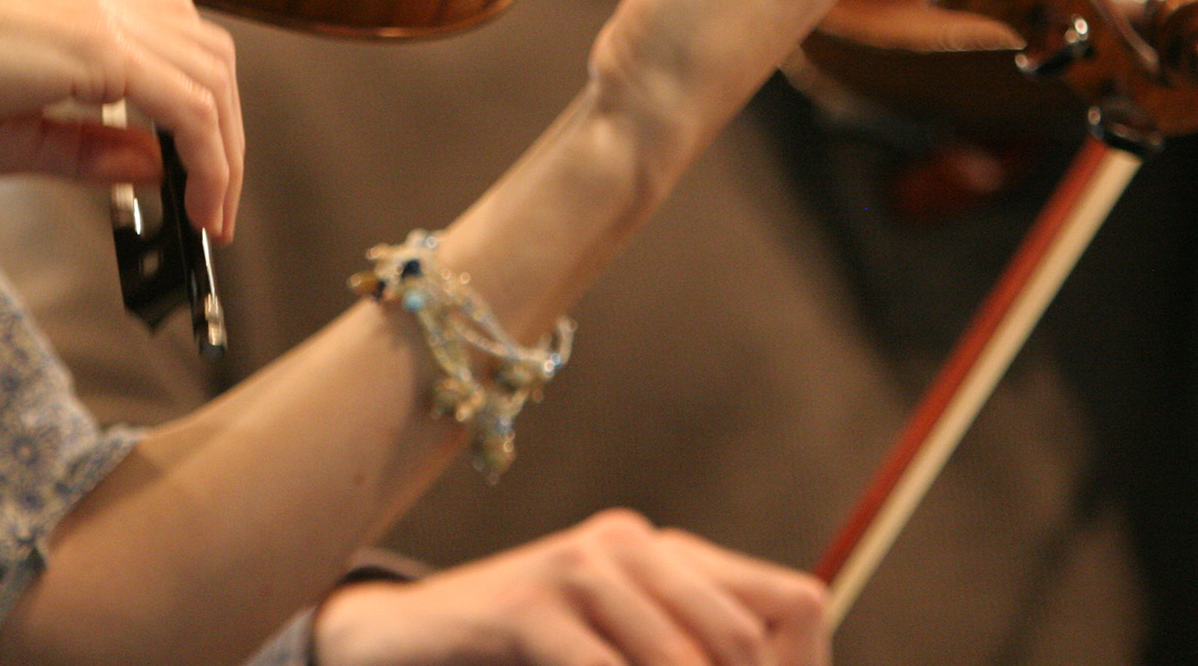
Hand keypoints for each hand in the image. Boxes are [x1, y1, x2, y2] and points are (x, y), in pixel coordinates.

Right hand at [0, 0, 242, 238]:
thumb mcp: (16, 134)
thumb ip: (93, 150)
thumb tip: (159, 166)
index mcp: (78, 14)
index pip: (177, 50)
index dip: (204, 114)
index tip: (200, 178)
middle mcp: (100, 5)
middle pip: (211, 59)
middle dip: (228, 134)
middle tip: (216, 200)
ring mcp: (104, 19)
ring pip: (214, 77)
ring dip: (226, 150)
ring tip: (211, 210)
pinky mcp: (98, 47)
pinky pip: (189, 105)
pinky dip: (209, 156)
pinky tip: (197, 198)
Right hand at [313, 511, 828, 665]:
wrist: (401, 640)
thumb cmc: (522, 660)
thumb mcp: (616, 655)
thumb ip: (679, 654)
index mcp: (671, 555)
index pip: (796, 604)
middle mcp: (635, 544)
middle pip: (744, 639)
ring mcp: (579, 566)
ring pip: (681, 660)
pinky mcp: (526, 603)